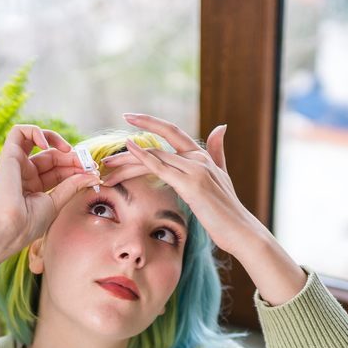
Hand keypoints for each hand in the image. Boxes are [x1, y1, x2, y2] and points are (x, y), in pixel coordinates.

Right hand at [0, 124, 100, 257]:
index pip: (60, 170)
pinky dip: (35, 131)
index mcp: (35, 187)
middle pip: (53, 156)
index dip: (77, 168)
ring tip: (70, 150)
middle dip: (73, 157)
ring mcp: (16, 164)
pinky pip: (19, 132)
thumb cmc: (28, 223)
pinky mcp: (8, 155)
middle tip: (89, 164)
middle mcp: (25, 174)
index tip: (93, 173)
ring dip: (57, 141)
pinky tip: (47, 145)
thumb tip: (93, 176)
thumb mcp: (56, 203)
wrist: (8, 228)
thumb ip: (72, 186)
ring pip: (39, 141)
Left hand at [99, 114, 261, 258]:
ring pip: (154, 157)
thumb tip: (220, 127)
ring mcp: (195, 169)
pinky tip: (128, 150)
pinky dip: (143, 157)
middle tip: (105, 157)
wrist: (241, 231)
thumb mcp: (222, 176)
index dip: (149, 122)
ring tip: (107, 167)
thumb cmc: (228, 211)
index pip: (171, 132)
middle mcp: (198, 158)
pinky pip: (161, 167)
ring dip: (127, 161)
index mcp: (202, 155)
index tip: (128, 117)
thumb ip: (217, 151)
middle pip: (157, 146)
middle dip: (128, 151)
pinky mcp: (191, 184)